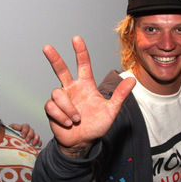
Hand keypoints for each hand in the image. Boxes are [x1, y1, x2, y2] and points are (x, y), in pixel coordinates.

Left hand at [10, 123, 41, 146]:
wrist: (11, 141)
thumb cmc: (11, 135)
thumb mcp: (10, 129)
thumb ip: (13, 127)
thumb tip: (17, 128)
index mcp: (23, 127)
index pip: (26, 126)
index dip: (25, 131)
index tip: (22, 136)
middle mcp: (28, 131)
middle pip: (31, 131)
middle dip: (29, 136)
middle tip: (26, 141)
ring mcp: (32, 136)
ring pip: (36, 135)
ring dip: (35, 139)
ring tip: (32, 144)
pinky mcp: (34, 141)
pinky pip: (39, 141)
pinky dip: (39, 143)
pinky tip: (38, 145)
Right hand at [43, 36, 135, 156]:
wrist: (82, 142)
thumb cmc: (96, 125)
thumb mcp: (111, 110)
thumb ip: (120, 95)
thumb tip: (133, 79)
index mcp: (86, 86)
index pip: (83, 65)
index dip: (80, 52)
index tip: (76, 39)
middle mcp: (72, 89)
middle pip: (61, 70)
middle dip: (54, 58)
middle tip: (47, 47)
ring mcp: (61, 99)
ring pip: (57, 93)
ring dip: (68, 107)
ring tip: (76, 119)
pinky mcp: (52, 109)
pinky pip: (52, 106)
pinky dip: (61, 115)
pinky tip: (68, 123)